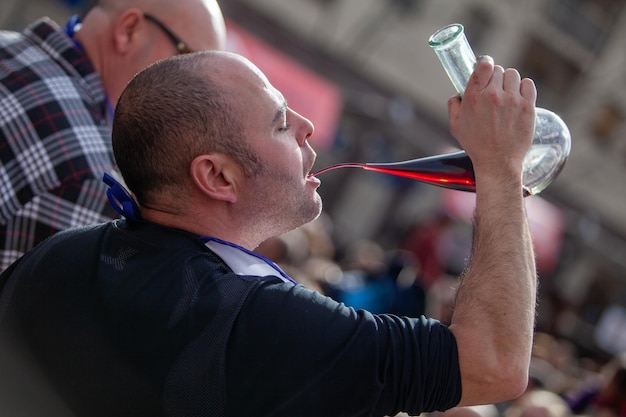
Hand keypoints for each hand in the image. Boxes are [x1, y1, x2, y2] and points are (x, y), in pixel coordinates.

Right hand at [447, 56, 536, 183]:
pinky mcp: (527, 106)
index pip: (483, 65)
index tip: (486, 67)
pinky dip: (523, 87)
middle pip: (498, 70)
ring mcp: (512, 100)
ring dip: (509, 82)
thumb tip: (457, 94)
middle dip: (495, 78)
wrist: (498, 161)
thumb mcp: (456, 126)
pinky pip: (528, 84)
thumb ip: (454, 106)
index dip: (485, 63)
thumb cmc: (476, 145)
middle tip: (494, 90)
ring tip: (507, 95)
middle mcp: (493, 95)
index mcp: (474, 97)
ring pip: (513, 75)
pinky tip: (518, 97)